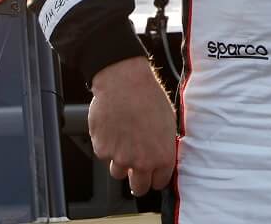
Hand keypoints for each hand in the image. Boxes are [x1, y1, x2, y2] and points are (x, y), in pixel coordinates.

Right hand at [89, 56, 176, 195]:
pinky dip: (107, 146)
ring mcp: (119, 157)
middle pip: (139, 187)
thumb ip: (165, 145)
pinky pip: (105, 155)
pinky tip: (113, 128)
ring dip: (120, 161)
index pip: (160, 182)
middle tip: (137, 168)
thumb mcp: (169, 121)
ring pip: (118, 172)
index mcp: (162, 156)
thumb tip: (163, 154)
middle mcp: (141, 161)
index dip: (156, 177)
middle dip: (138, 180)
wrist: (124, 83)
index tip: (154, 174)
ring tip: (124, 140)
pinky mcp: (102, 150)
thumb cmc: (148, 96)